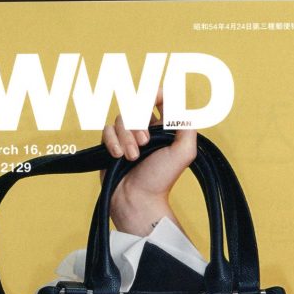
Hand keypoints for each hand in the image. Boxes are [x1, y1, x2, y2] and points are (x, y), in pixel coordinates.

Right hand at [101, 88, 195, 235]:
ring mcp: (127, 136)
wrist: (138, 199)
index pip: (162, 101)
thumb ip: (187, 127)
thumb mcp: (184, 152)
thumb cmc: (161, 178)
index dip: (157, 94)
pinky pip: (106, 129)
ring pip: (121, 118)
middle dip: (138, 122)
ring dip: (126, 137)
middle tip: (145, 142)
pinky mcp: (111, 143)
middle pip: (137, 106)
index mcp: (166, 129)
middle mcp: (147, 129)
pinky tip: (118, 156)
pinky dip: (112, 141)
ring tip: (133, 157)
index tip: (154, 97)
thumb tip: (181, 105)